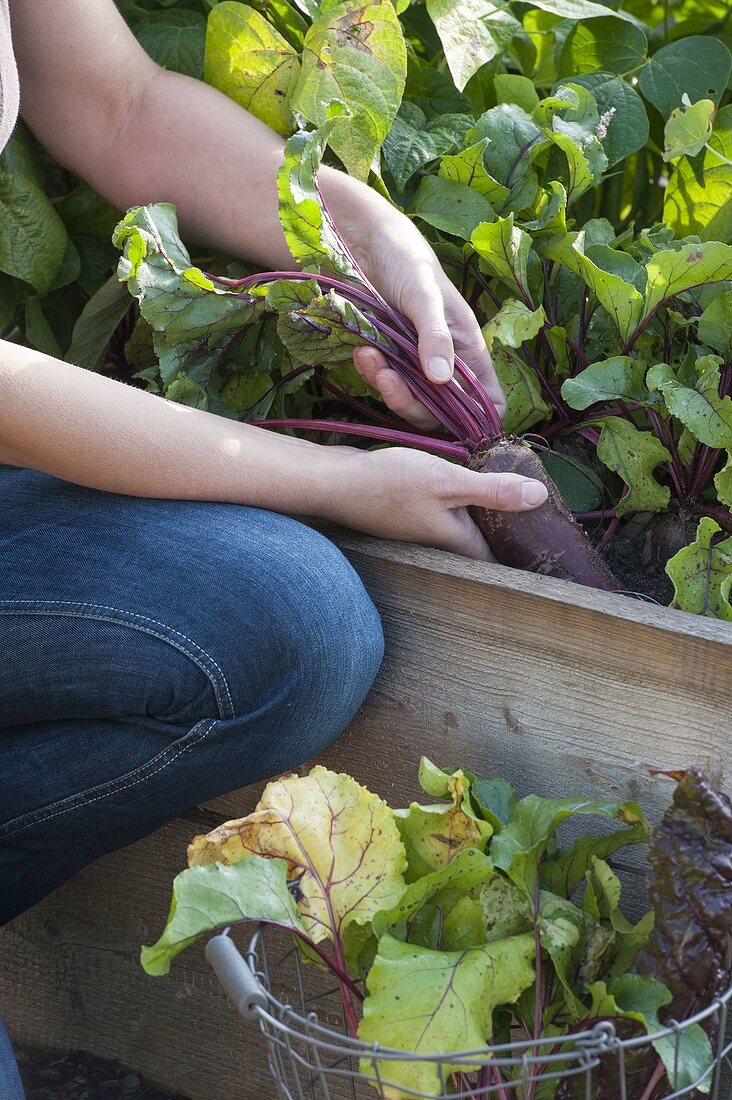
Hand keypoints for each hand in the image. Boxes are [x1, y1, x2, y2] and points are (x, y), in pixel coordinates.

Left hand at [328, 189, 505, 429]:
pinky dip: (371, 372)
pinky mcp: (389, 357)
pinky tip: (361, 350)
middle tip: (388, 380)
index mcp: (468, 349)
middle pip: (441, 412)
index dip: (475, 418)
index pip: (488, 401)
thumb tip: (441, 380)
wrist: (364, 240)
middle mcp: (446, 361)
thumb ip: (434, 336)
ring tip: (369, 357)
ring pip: (409, 400)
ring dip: (387, 387)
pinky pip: (383, 382)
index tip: (448, 418)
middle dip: (413, 404)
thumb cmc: (406, 258)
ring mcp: (416, 362)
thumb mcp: (424, 295)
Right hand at [332, 446, 546, 560]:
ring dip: (486, 515)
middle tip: (542, 519)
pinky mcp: (409, 513)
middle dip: (509, 534)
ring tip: (516, 499)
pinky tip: (469, 482)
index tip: (551, 548)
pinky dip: (463, 502)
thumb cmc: (388, 483)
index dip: (524, 555)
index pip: (499, 559)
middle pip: (483, 544)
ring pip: (465, 527)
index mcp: (456, 542)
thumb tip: (539, 498)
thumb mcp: (447, 480)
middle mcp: (441, 542)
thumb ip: (492, 490)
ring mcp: (422, 529)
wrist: (333, 481)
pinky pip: (447, 512)